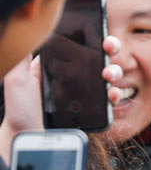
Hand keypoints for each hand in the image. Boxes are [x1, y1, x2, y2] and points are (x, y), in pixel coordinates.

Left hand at [0, 37, 122, 161]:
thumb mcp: (17, 79)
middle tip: (109, 49)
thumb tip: (27, 31)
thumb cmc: (20, 110)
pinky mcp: (94, 109)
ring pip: (109, 75)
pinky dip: (115, 94)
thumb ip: (21, 56)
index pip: (79, 44)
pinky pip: (110, 99)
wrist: (31, 137)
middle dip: (110, 48)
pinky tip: (111, 94)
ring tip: (108, 75)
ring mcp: (87, 92)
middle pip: (99, 56)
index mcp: (60, 64)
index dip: (92, 36)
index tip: (97, 32)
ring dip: (114, 71)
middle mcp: (76, 76)